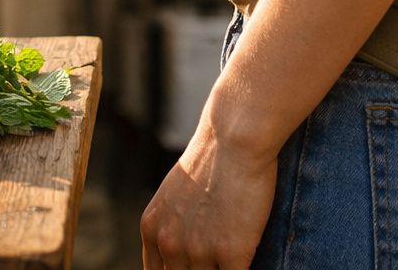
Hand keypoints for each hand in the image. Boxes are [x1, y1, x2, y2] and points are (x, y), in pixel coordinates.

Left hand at [140, 118, 276, 269]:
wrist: (234, 140)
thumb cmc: (211, 161)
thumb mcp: (174, 195)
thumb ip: (171, 225)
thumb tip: (179, 250)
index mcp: (152, 229)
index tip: (191, 269)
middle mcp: (169, 243)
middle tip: (211, 264)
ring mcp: (198, 251)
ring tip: (229, 262)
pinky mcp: (230, 253)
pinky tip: (245, 261)